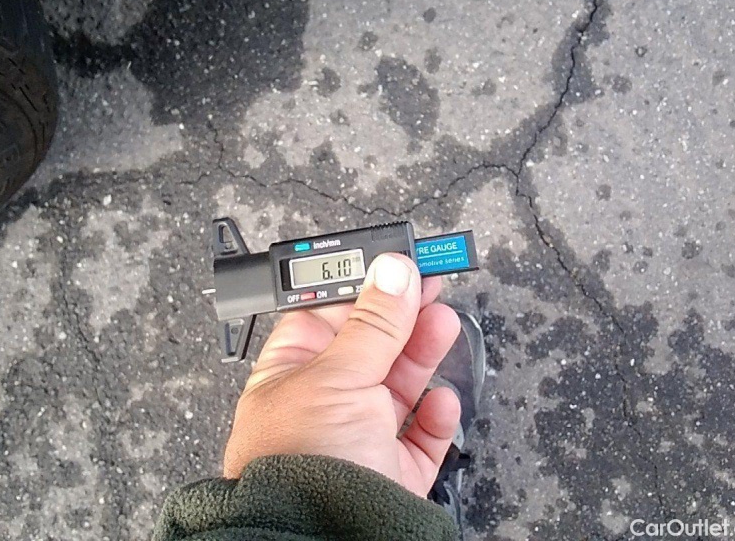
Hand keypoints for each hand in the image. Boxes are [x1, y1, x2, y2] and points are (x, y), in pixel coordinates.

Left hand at [223, 253, 461, 496]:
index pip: (326, 314)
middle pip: (370, 345)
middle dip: (401, 314)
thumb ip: (372, 324)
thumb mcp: (337, 378)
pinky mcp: (391, 472)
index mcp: (291, 373)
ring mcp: (359, 438)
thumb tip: (392, 272)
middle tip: (431, 283)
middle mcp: (324, 403)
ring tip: (443, 323)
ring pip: (399, 385)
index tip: (393, 261)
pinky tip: (440, 403)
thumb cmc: (299, 465)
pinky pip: (422, 437)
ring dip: (423, 354)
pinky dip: (436, 419)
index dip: (361, 285)